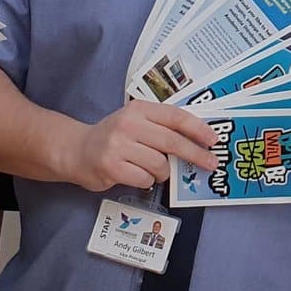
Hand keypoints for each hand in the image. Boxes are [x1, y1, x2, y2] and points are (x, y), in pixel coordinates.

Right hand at [53, 101, 217, 192]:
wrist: (77, 150)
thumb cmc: (115, 137)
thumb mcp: (136, 122)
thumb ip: (162, 126)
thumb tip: (199, 141)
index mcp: (139, 109)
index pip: (175, 117)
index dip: (198, 129)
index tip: (214, 140)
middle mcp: (128, 124)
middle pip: (172, 141)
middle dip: (195, 154)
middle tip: (210, 164)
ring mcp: (118, 146)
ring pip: (159, 164)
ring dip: (163, 172)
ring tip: (154, 170)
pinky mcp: (111, 167)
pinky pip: (144, 179)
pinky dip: (147, 181)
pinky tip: (137, 175)